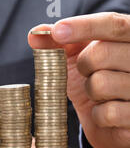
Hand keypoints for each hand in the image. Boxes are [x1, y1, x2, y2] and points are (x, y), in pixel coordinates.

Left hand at [28, 12, 129, 147]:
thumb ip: (59, 43)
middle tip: (89, 74)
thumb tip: (34, 34)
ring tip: (100, 95)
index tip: (57, 31)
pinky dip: (98, 115)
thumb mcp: (77, 60)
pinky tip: (106, 114)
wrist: (113, 123)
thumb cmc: (97, 82)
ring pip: (100, 83)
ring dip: (90, 93)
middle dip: (83, 66)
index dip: (84, 26)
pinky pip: (107, 112)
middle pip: (100, 54)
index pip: (113, 24)